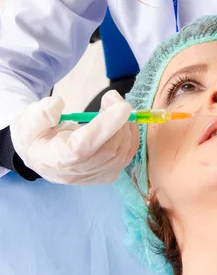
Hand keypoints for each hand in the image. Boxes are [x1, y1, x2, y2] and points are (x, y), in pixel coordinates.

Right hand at [10, 90, 138, 183]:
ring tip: (116, 106)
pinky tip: (122, 122)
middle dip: (119, 120)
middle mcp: (76, 173)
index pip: (83, 147)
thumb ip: (40, 114)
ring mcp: (93, 177)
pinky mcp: (105, 175)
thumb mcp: (28, 120)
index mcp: (55, 159)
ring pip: (122, 154)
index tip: (121, 107)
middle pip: (108, 150)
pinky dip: (131, 137)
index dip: (105, 127)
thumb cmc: (34, 134)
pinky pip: (126, 157)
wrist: (39, 154)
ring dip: (127, 126)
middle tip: (112, 97)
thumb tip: (58, 106)